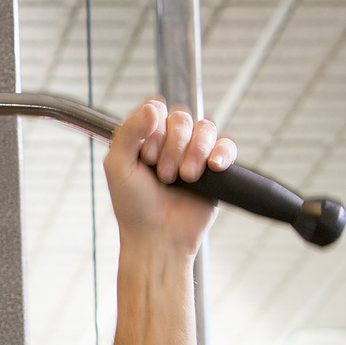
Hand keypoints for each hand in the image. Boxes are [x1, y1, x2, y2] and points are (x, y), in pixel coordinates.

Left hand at [103, 98, 236, 257]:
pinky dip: (222, 152)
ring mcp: (194, 153)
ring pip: (205, 127)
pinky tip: (212, 167)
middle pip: (181, 117)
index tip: (145, 154)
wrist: (158, 237)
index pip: (156, 108)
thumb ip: (128, 134)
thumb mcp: (118, 168)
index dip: (153, 127)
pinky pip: (227, 144)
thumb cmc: (134, 207)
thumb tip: (153, 107)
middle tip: (163, 175)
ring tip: (183, 179)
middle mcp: (169, 142)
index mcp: (144, 138)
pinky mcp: (215, 167)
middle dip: (172, 147)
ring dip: (193, 153)